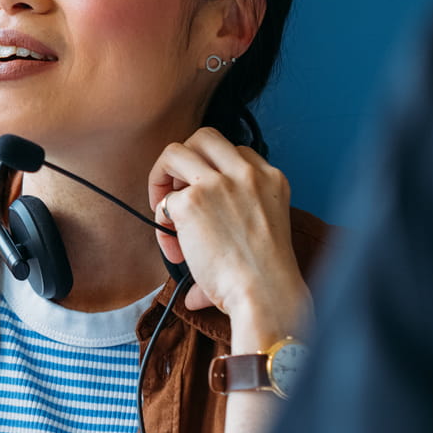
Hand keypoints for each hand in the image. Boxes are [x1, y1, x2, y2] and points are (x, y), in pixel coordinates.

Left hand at [148, 127, 310, 352]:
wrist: (266, 294)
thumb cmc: (267, 278)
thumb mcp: (266, 233)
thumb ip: (237, 226)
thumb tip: (197, 289)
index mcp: (271, 179)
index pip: (235, 154)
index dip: (214, 174)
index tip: (207, 198)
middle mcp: (246, 173)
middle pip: (204, 137)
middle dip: (185, 161)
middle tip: (179, 193)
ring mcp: (217, 184)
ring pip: (174, 152)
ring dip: (162, 177)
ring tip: (165, 211)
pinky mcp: (191, 202)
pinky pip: (163, 201)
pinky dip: (161, 222)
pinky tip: (175, 248)